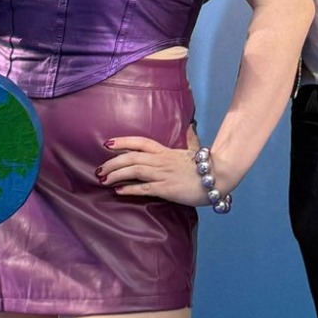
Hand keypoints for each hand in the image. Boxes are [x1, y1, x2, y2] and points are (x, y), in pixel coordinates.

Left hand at [97, 135, 212, 206]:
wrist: (218, 176)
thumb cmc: (207, 165)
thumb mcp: (195, 149)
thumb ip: (190, 139)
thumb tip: (190, 127)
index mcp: (166, 151)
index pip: (140, 142)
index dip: (122, 142)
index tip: (107, 143)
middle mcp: (161, 161)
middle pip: (131, 157)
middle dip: (112, 162)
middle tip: (99, 169)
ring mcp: (163, 174)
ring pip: (134, 170)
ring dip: (116, 174)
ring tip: (103, 179)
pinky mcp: (166, 189)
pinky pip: (144, 188)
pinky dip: (129, 188)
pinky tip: (118, 190)